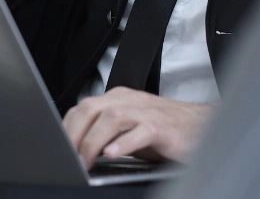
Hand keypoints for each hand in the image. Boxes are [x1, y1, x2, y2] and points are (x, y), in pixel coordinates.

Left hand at [62, 87, 213, 169]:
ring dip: (93, 141)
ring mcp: (146, 112)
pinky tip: (112, 154)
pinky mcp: (162, 127)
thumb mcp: (129, 128)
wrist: (202, 127)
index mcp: (118, 98)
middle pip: (92, 109)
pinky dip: (123, 143)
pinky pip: (140, 131)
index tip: (57, 148)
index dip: (67, 128)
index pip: (83, 107)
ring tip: (85, 161)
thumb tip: (77, 150)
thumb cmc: (164, 130)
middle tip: (67, 158)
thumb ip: (106, 133)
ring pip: (112, 118)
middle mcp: (129, 100)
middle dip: (75, 134)